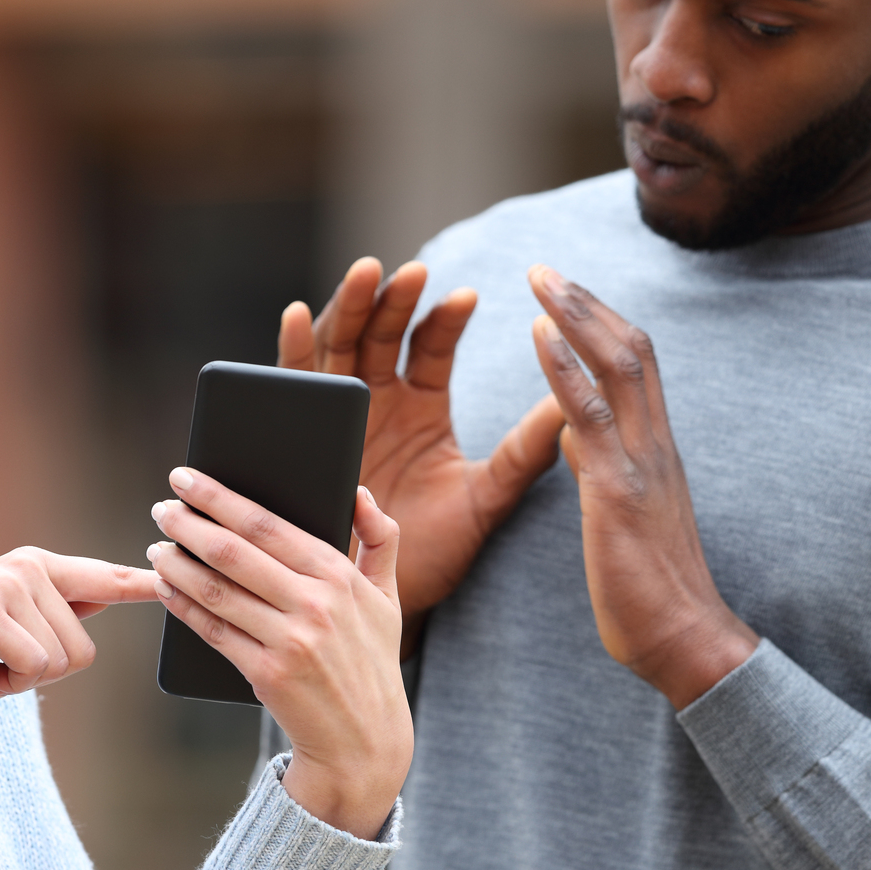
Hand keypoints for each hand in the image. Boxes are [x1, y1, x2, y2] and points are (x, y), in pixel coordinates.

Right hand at [0, 549, 162, 718]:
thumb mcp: (4, 625)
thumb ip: (52, 611)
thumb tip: (110, 594)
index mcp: (34, 566)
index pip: (102, 578)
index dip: (140, 585)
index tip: (171, 578)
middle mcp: (26, 566)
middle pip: (83, 649)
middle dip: (39, 673)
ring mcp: (8, 584)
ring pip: (61, 662)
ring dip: (18, 681)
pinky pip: (34, 669)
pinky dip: (2, 686)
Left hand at [147, 467, 410, 839]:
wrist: (365, 739)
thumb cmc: (370, 659)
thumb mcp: (387, 597)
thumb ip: (380, 539)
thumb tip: (359, 491)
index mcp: (339, 574)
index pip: (266, 523)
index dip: (219, 498)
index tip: (187, 479)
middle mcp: (315, 604)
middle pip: (234, 552)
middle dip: (189, 524)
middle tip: (162, 509)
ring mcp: (290, 641)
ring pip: (217, 590)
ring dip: (177, 564)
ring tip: (156, 547)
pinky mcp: (266, 674)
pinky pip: (213, 631)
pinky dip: (183, 606)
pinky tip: (165, 588)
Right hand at [280, 257, 563, 635]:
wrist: (383, 599)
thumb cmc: (436, 552)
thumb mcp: (486, 496)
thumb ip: (526, 451)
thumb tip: (578, 403)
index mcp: (423, 406)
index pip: (434, 346)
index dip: (445, 318)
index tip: (466, 295)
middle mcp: (379, 399)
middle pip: (382, 333)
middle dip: (393, 299)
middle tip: (409, 270)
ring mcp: (336, 411)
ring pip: (341, 343)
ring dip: (349, 305)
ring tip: (366, 273)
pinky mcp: (300, 431)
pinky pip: (292, 381)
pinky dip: (292, 345)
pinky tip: (296, 315)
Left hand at [528, 265, 757, 708]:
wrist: (683, 642)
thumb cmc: (649, 588)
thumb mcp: (622, 513)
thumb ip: (604, 466)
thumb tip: (577, 434)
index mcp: (654, 450)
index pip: (636, 366)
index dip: (602, 322)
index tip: (567, 290)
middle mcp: (655, 444)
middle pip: (631, 349)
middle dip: (586, 303)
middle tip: (544, 266)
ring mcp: (641, 464)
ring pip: (617, 368)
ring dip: (576, 316)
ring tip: (540, 278)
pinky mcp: (620, 492)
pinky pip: (591, 416)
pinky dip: (565, 368)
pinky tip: (537, 334)